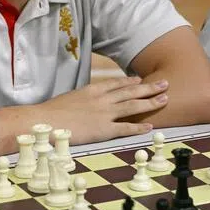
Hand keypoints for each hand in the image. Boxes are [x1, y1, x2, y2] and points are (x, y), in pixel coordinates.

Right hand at [40, 76, 168, 144]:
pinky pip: (125, 128)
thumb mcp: (70, 99)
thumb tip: (86, 102)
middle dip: (149, 87)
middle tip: (164, 83)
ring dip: (150, 102)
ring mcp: (104, 114)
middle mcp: (102, 99)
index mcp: (92, 90)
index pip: (116, 84)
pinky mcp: (103, 130)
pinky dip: (138, 127)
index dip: (130, 81)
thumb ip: (83, 99)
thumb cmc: (52, 112)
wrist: (45, 121)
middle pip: (130, 91)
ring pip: (133, 106)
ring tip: (164, 99)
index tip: (140, 79)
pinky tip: (150, 127)